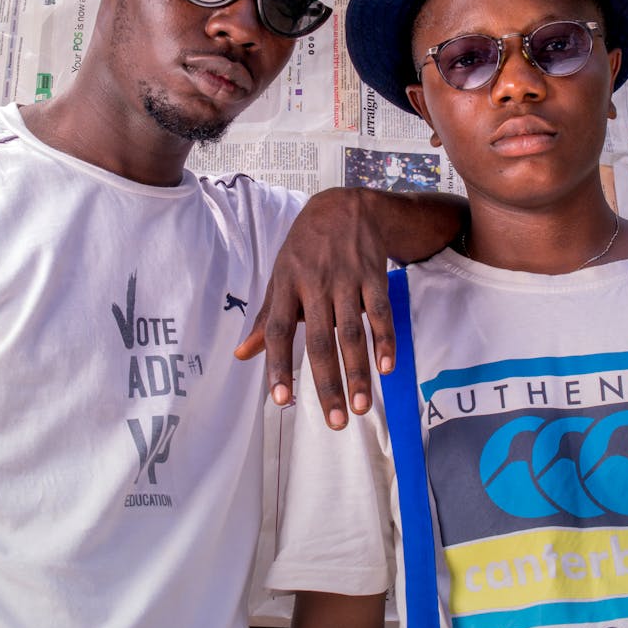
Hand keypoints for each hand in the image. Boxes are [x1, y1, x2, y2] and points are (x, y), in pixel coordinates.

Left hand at [235, 187, 464, 428]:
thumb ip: (266, 318)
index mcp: (286, 285)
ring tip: (362, 406)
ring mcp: (346, 279)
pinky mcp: (373, 275)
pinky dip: (385, 340)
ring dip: (359, 372)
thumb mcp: (280, 277)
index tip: (281, 400)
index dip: (278, 365)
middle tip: (336, 421)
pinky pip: (380, 312)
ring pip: (353, 332)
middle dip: (328, 384)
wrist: (344, 206)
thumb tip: (241, 355)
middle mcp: (315, 284)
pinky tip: (386, 368)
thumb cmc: (306, 250)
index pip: (278, 330)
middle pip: (320, 340)